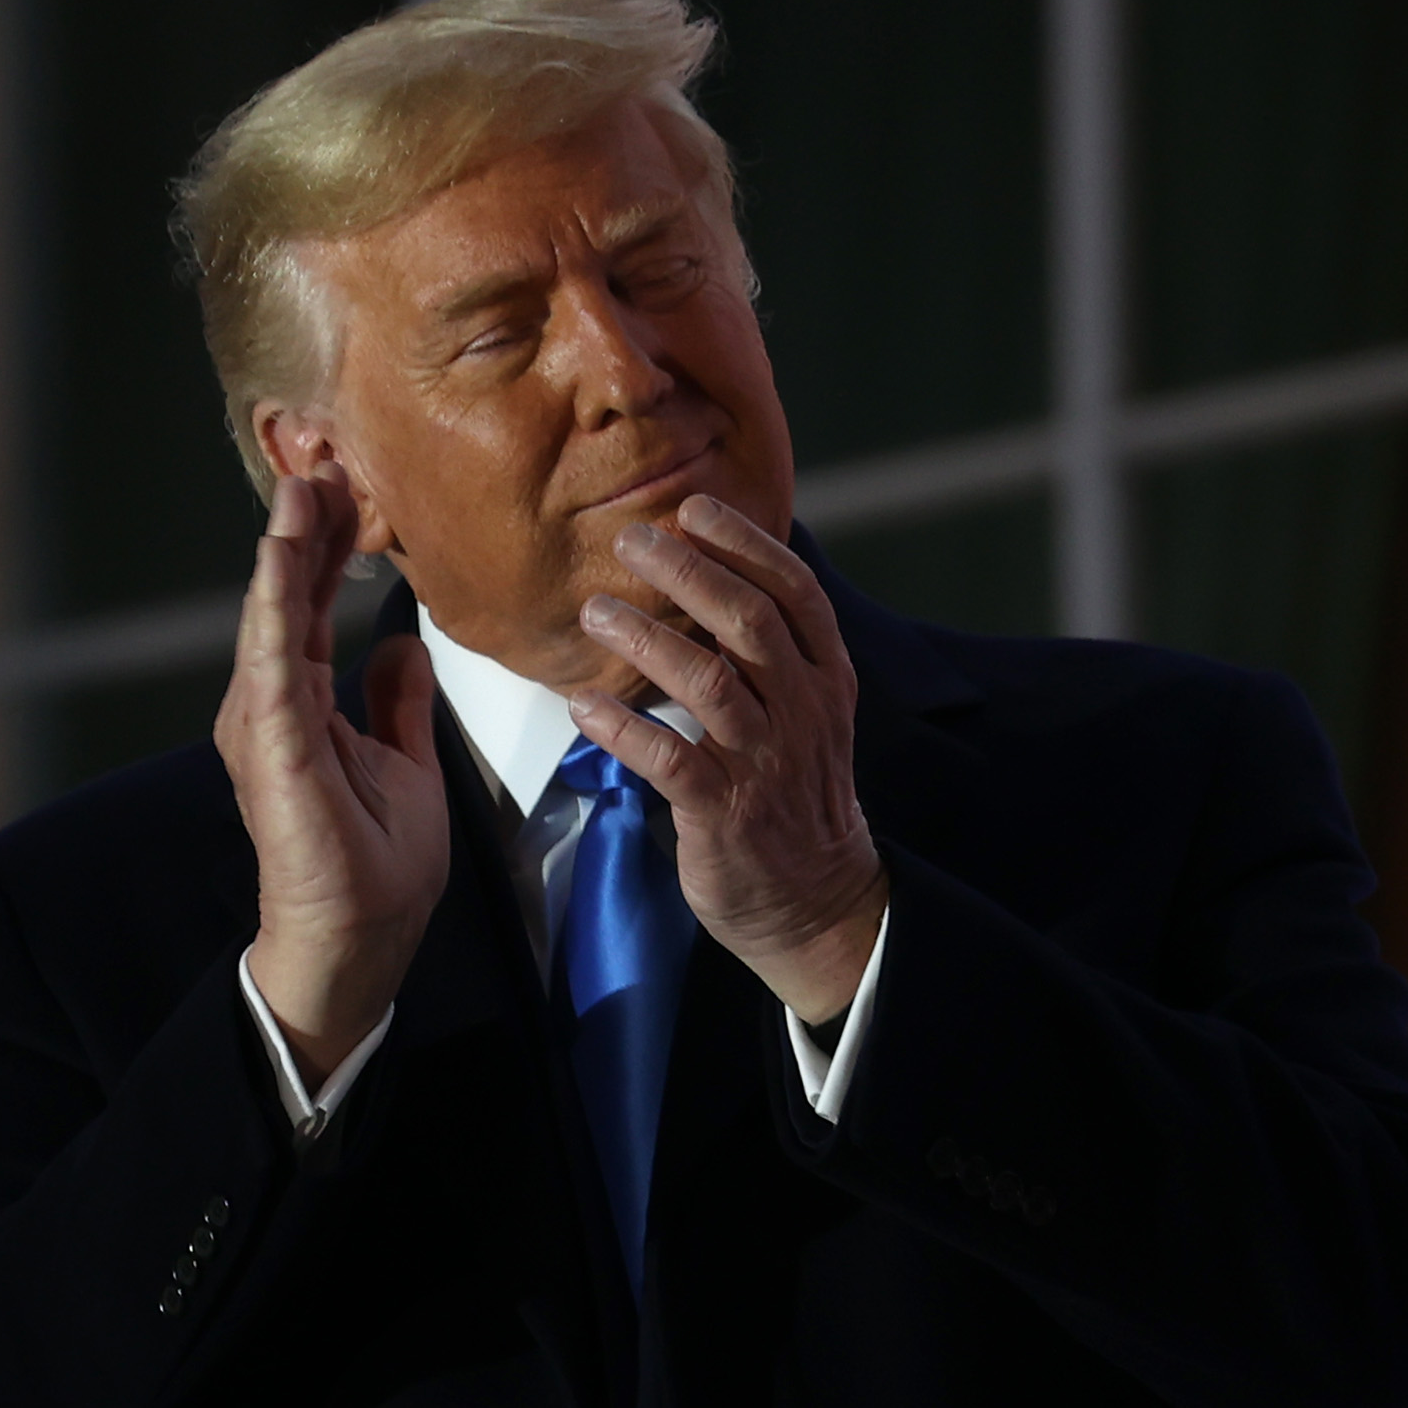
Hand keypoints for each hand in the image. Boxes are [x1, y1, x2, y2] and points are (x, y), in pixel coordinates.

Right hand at [220, 466, 448, 1085]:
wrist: (360, 935)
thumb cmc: (375, 862)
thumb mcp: (405, 763)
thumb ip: (396, 703)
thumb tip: (401, 646)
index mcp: (303, 704)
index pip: (311, 607)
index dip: (326, 549)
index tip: (347, 490)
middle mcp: (273, 705)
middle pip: (287, 598)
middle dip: (304, 529)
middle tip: (323, 459)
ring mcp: (266, 725)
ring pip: (273, 615)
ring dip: (286, 549)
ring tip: (302, 485)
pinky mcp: (273, 748)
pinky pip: (273, 663)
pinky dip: (275, 606)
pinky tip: (282, 557)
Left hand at [568, 498, 885, 1023]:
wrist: (815, 899)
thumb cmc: (793, 796)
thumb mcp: (806, 715)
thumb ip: (770, 655)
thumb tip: (710, 577)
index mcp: (825, 680)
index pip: (796, 595)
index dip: (746, 544)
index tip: (694, 507)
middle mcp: (802, 713)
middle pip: (749, 624)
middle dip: (688, 573)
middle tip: (632, 541)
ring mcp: (766, 763)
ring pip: (709, 683)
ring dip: (644, 641)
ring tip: (594, 613)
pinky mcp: (726, 813)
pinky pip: (669, 760)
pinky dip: (621, 729)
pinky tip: (582, 706)